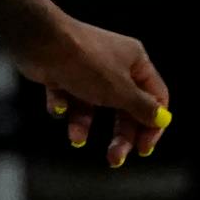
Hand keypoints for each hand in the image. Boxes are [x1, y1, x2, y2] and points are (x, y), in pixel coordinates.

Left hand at [13, 17, 169, 166]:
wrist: (38, 41)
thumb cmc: (85, 63)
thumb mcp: (120, 90)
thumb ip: (142, 107)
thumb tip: (161, 118)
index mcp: (135, 62)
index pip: (155, 98)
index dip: (152, 125)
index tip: (144, 150)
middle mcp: (112, 64)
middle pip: (124, 107)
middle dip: (120, 135)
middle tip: (114, 159)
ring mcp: (85, 69)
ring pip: (92, 106)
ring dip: (84, 124)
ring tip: (75, 139)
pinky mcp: (60, 73)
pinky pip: (66, 97)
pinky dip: (62, 106)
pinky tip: (56, 107)